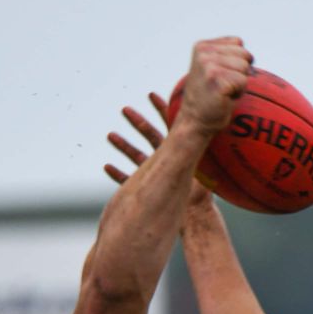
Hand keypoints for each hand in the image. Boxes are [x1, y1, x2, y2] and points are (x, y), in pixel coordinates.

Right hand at [105, 93, 212, 211]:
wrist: (197, 219)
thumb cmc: (202, 195)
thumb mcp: (201, 166)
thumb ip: (200, 146)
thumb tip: (206, 123)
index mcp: (181, 151)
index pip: (170, 124)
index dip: (161, 109)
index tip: (151, 95)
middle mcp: (169, 160)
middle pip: (150, 136)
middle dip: (137, 122)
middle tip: (124, 109)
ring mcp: (158, 174)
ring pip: (137, 155)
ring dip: (123, 145)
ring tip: (109, 135)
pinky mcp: (150, 190)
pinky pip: (130, 179)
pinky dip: (118, 173)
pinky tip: (106, 166)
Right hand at [179, 36, 251, 135]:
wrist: (194, 123)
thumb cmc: (209, 99)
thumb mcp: (213, 68)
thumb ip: (226, 55)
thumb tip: (251, 56)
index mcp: (202, 46)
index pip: (238, 43)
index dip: (236, 62)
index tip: (219, 77)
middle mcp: (204, 53)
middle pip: (244, 55)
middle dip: (240, 73)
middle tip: (222, 87)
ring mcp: (209, 65)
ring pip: (245, 68)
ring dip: (239, 85)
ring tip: (223, 93)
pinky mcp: (216, 80)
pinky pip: (243, 82)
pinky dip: (238, 94)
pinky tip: (223, 100)